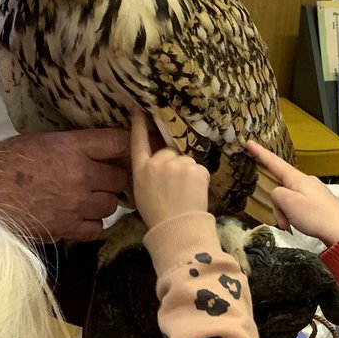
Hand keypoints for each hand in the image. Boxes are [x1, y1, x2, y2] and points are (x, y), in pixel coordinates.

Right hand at [0, 128, 129, 242]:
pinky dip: (93, 224)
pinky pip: (97, 228)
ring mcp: (77, 204)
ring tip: (88, 199)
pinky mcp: (68, 228)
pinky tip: (81, 218)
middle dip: (113, 178)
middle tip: (103, 178)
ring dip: (103, 202)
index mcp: (71, 148)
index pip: (116, 142)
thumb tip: (93, 150)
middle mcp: (80, 175)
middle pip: (119, 178)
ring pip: (111, 204)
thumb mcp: (37, 142)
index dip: (128, 143)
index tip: (130, 146)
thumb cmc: (2, 164)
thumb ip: (69, 146)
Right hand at [130, 109, 209, 229]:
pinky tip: (195, 193)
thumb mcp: (142, 192)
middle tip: (176, 187)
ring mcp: (176, 163)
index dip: (139, 124)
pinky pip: (199, 169)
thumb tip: (156, 163)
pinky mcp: (194, 168)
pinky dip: (200, 179)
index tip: (138, 109)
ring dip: (188, 172)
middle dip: (174, 164)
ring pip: (186, 160)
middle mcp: (157, 162)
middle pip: (169, 152)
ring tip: (186, 193)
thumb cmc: (158, 216)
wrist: (177, 229)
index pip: (138, 141)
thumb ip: (147, 173)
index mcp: (141, 169)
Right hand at [245, 140, 338, 247]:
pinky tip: (299, 225)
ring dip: (285, 213)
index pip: (274, 161)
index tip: (248, 142)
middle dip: (276, 205)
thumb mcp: (288, 203)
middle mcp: (306, 181)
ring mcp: (313, 191)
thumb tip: (278, 195)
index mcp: (297, 178)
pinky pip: (298, 205)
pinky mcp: (319, 202)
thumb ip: (276, 194)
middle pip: (280, 187)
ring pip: (289, 199)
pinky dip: (294, 216)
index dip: (259, 152)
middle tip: (281, 221)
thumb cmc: (315, 216)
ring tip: (290, 226)